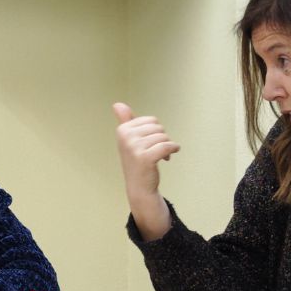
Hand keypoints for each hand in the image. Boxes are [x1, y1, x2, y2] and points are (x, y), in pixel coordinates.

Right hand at [113, 102, 174, 239]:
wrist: (139, 186)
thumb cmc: (137, 161)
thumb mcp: (129, 139)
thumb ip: (125, 121)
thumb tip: (117, 104)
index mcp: (123, 130)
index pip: (151, 120)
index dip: (155, 132)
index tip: (149, 143)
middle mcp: (126, 137)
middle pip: (158, 127)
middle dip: (161, 139)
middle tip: (155, 151)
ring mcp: (134, 147)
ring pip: (164, 137)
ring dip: (167, 147)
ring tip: (159, 156)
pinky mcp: (145, 157)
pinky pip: (167, 146)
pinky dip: (173, 151)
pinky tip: (169, 157)